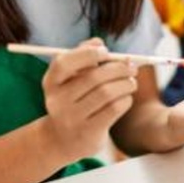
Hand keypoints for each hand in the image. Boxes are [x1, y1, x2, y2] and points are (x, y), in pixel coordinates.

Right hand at [41, 38, 137, 161]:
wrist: (64, 139)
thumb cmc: (74, 99)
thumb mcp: (71, 78)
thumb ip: (82, 56)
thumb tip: (98, 43)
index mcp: (50, 83)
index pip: (63, 63)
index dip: (87, 54)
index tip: (105, 51)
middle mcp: (57, 101)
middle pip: (93, 77)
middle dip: (119, 68)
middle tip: (132, 67)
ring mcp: (71, 119)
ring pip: (107, 93)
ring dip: (126, 84)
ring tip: (132, 82)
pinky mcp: (88, 133)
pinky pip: (114, 109)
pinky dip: (125, 100)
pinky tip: (125, 98)